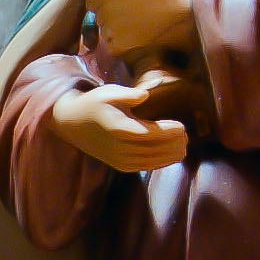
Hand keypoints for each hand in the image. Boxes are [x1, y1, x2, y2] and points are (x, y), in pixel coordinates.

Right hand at [49, 75, 187, 172]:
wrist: (72, 124)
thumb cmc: (94, 104)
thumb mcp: (109, 92)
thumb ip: (130, 94)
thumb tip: (146, 93)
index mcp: (119, 128)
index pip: (150, 133)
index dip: (169, 131)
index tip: (182, 126)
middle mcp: (120, 147)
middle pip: (155, 149)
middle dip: (174, 143)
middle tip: (186, 135)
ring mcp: (120, 159)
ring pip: (153, 160)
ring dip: (171, 154)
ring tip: (184, 146)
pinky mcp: (121, 166)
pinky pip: (146, 166)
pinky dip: (161, 162)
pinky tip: (172, 155)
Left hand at [84, 0, 195, 61]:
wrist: (181, 12)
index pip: (92, 5)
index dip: (104, 9)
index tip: (117, 12)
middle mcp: (102, 11)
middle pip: (100, 21)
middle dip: (113, 23)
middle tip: (134, 22)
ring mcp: (108, 30)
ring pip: (108, 36)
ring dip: (119, 36)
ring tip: (142, 30)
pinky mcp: (117, 46)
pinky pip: (116, 50)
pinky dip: (126, 48)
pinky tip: (142, 40)